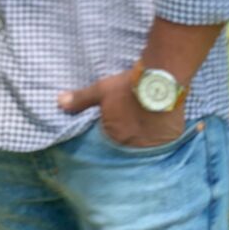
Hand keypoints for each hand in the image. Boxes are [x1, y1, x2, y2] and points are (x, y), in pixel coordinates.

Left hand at [58, 68, 184, 147]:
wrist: (161, 81)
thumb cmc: (128, 87)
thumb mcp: (102, 90)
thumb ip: (80, 99)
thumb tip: (58, 102)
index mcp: (114, 137)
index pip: (107, 144)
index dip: (110, 136)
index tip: (113, 130)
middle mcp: (132, 147)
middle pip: (126, 148)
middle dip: (126, 141)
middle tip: (130, 130)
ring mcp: (152, 146)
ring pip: (145, 148)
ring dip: (143, 142)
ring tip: (144, 131)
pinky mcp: (169, 141)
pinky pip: (162, 146)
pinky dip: (159, 139)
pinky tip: (158, 130)